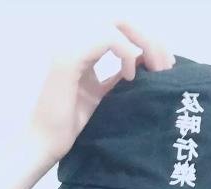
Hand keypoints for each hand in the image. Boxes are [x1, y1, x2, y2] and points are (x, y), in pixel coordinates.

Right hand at [28, 18, 174, 163]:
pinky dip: (126, 54)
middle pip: (123, 21)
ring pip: (117, 25)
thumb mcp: (103, 98)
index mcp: (83, 51)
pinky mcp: (69, 59)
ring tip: (155, 70)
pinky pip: (107, 39)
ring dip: (144, 43)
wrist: (44, 144)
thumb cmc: (69, 127)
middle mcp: (75, 43)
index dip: (146, 42)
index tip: (164, 68)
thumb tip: (146, 66)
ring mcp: (70, 47)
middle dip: (151, 40)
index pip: (120, 30)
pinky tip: (131, 77)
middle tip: (167, 67)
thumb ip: (118, 79)